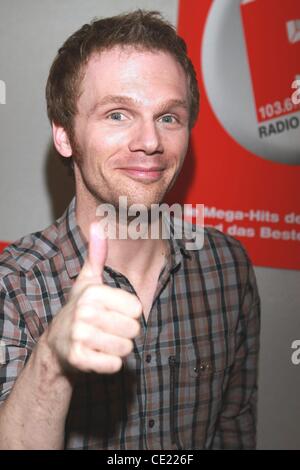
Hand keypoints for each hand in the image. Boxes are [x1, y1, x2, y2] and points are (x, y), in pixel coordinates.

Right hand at [45, 222, 141, 374]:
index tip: (112, 312)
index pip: (136, 308)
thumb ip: (97, 254)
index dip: (129, 313)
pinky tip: (97, 354)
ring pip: (126, 348)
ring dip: (118, 348)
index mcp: (94, 292)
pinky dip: (110, 363)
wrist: (56, 343)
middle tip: (107, 329)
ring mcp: (80, 336)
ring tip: (103, 341)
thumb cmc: (79, 308)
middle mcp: (85, 312)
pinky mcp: (78, 358)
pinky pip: (114, 365)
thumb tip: (98, 224)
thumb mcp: (88, 280)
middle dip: (125, 332)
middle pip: (133, 329)